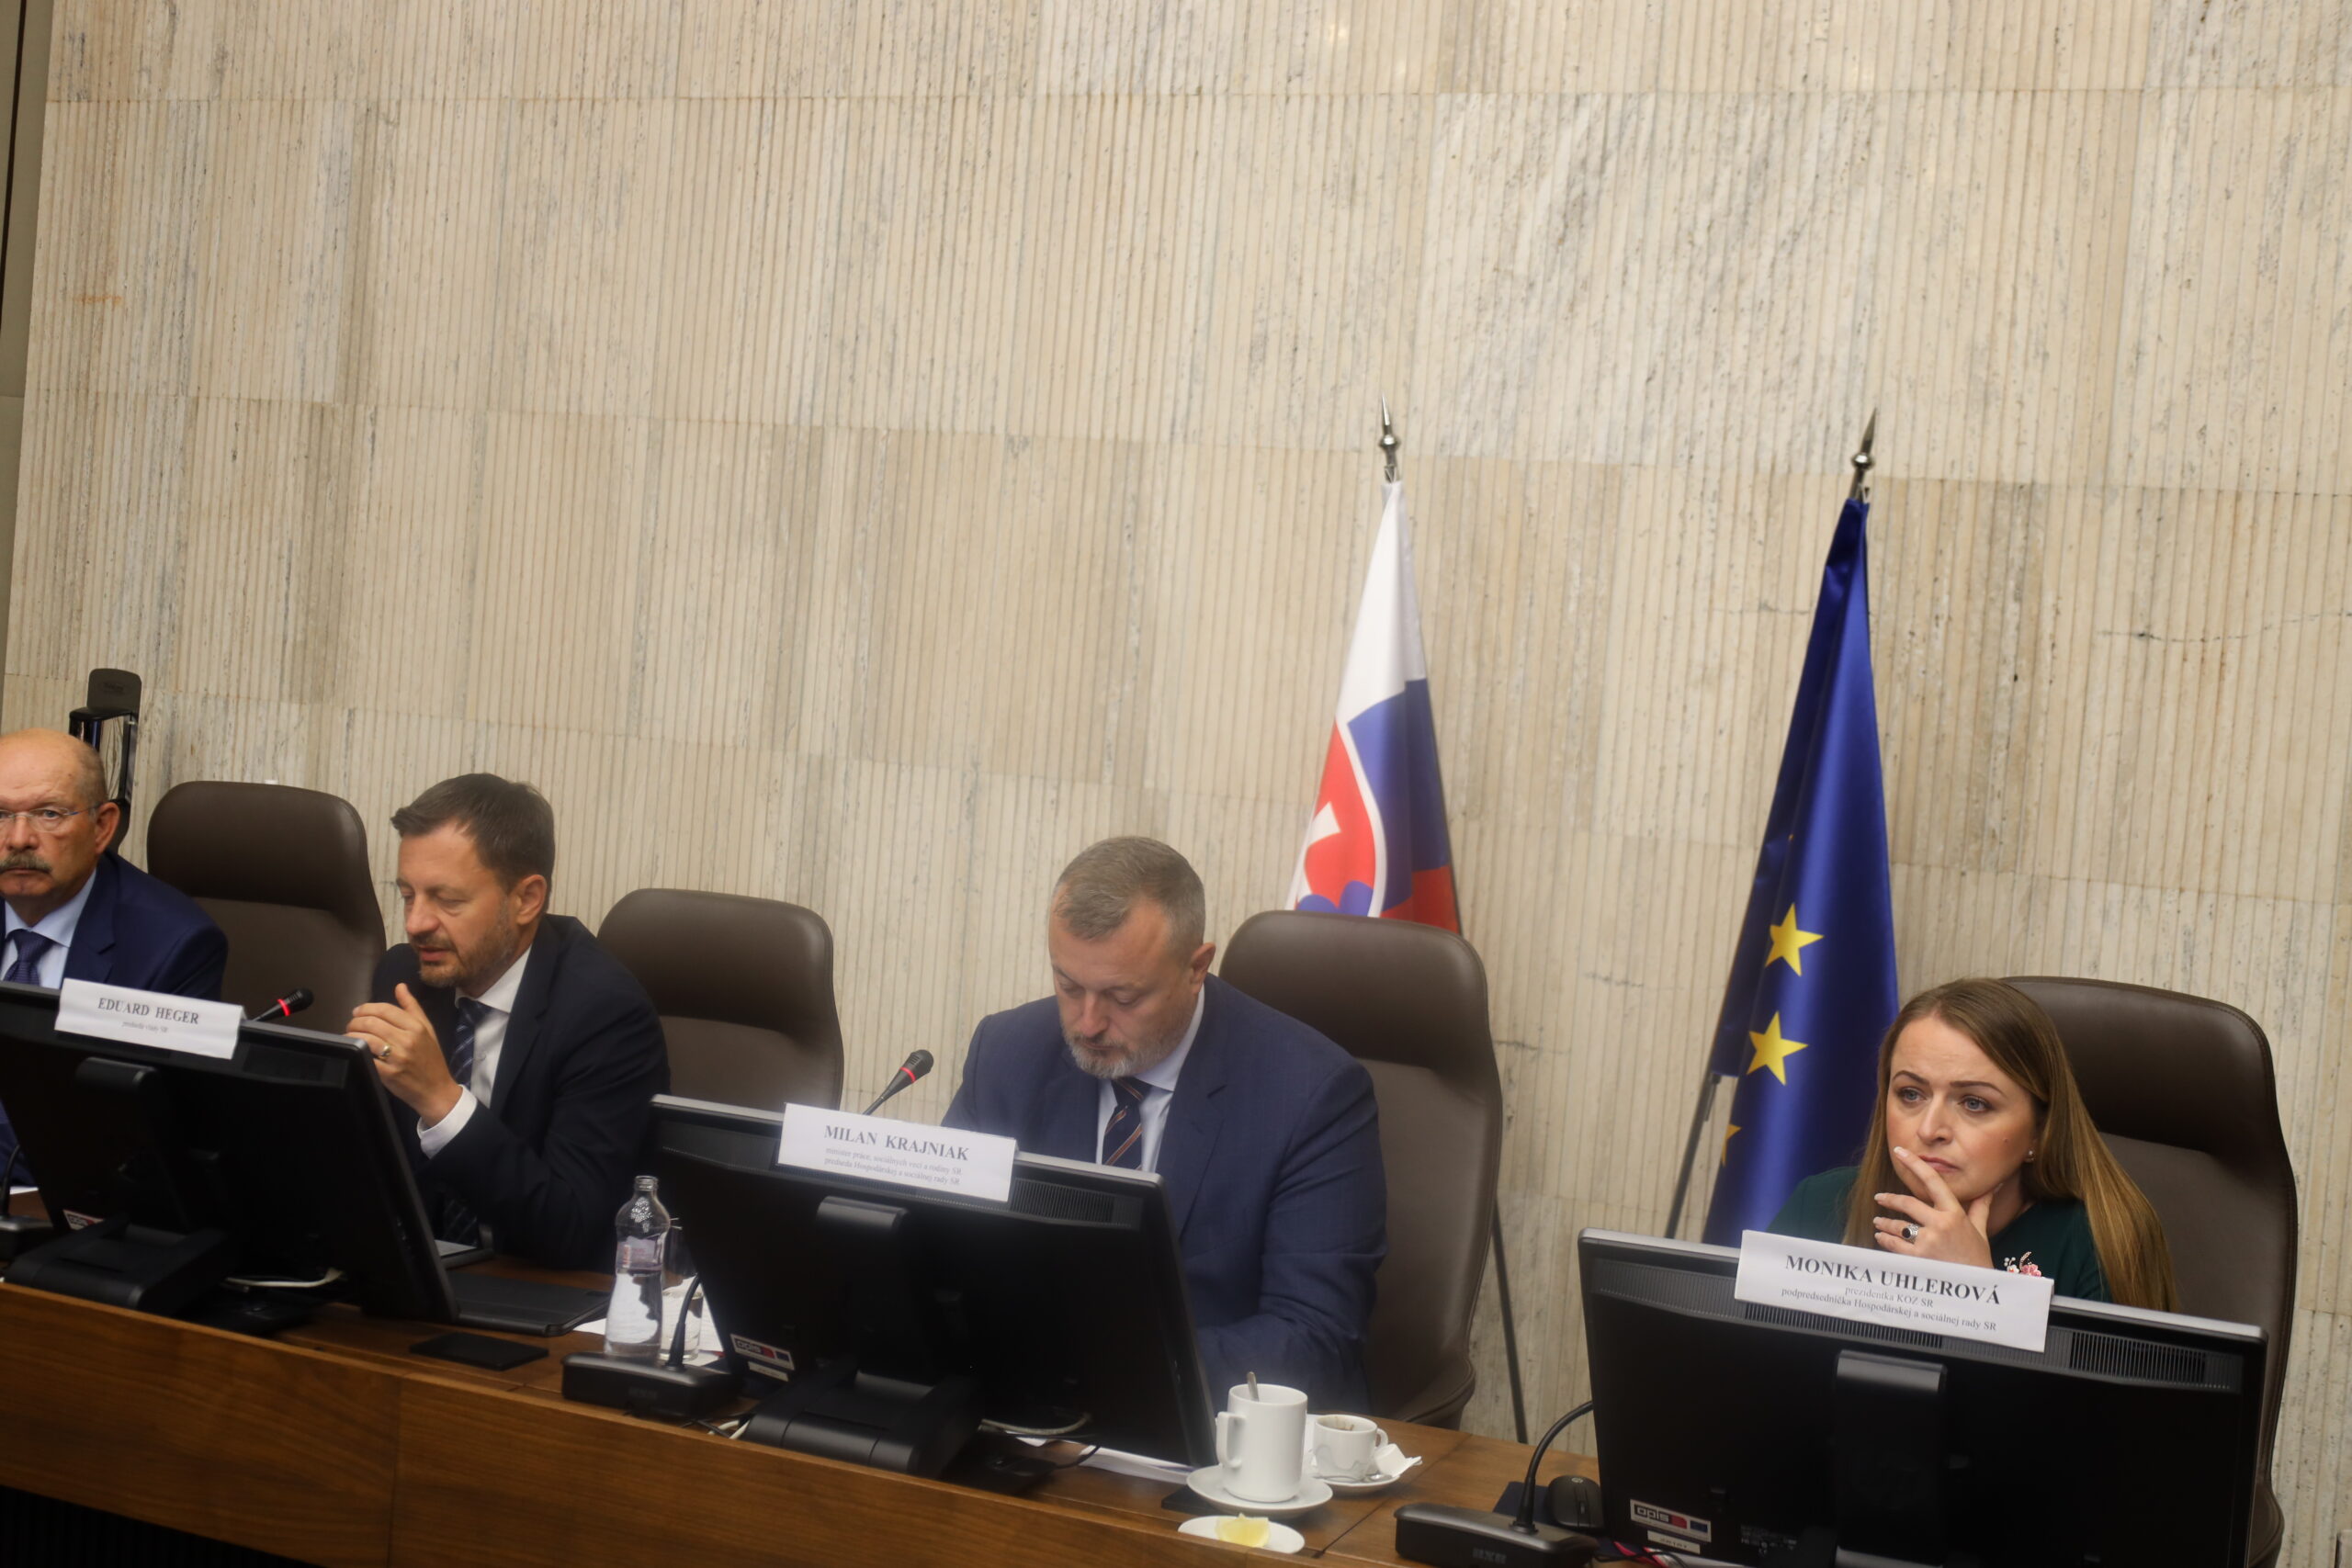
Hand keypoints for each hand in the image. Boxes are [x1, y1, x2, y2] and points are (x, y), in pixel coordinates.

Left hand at [347, 984, 462, 1125]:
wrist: (436, 1090)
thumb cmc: (431, 1059)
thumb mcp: (428, 1030)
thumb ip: (412, 1008)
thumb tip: (400, 986)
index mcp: (417, 1027)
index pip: (385, 1009)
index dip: (366, 1008)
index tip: (358, 1012)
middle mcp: (407, 1039)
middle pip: (372, 1022)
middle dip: (355, 1021)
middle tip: (351, 1024)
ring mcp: (397, 1057)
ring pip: (365, 1038)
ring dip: (351, 1035)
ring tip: (349, 1036)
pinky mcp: (388, 1073)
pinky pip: (365, 1057)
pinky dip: (355, 1051)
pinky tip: (353, 1050)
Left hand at [1870, 1145, 1993, 1269]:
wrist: (1976, 1287)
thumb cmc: (1977, 1257)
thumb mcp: (1980, 1229)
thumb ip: (1980, 1206)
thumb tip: (1993, 1187)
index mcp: (1954, 1213)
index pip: (1932, 1181)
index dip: (1915, 1164)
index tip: (1900, 1152)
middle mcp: (1940, 1224)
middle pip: (1907, 1203)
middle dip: (1890, 1199)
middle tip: (1879, 1197)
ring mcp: (1928, 1241)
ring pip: (1898, 1225)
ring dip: (1885, 1223)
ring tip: (1878, 1222)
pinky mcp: (1918, 1258)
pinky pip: (1894, 1244)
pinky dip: (1885, 1239)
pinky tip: (1880, 1237)